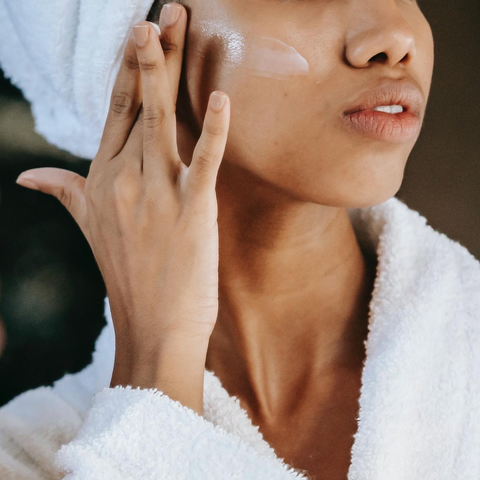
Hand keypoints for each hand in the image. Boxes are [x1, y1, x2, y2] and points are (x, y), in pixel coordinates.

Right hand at [15, 4, 230, 413]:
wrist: (154, 325)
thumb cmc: (129, 276)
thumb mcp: (90, 227)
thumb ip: (66, 193)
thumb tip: (28, 177)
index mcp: (103, 179)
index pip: (115, 111)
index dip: (127, 70)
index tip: (139, 33)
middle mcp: (124, 179)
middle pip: (137, 104)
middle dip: (149, 54)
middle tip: (164, 11)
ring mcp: (156, 194)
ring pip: (160, 120)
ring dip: (165, 70)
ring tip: (172, 24)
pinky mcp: (191, 211)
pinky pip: (203, 163)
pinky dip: (214, 132)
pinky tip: (221, 99)